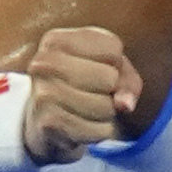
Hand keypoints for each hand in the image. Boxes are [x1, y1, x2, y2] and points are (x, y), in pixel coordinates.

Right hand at [8, 24, 149, 164]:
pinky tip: (82, 127)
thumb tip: (125, 104)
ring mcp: (43, 93)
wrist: (44, 123)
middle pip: (109, 77)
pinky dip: (100, 132)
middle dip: (111, 91)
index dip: (115, 64)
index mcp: (56, 40)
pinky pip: (100, 131)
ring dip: (106, 114)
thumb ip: (127, 80)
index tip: (94, 70)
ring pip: (106, 106)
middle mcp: (44, 63)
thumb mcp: (108, 69)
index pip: (113, 48)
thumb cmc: (82, 88)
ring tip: (86, 110)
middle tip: (90, 94)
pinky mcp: (49, 123)